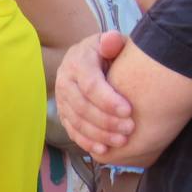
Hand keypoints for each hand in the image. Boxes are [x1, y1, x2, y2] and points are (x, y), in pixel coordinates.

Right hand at [54, 31, 134, 156]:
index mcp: (76, 62)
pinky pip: (72, 131)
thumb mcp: (110, 41)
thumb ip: (112, 41)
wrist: (87, 58)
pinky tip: (103, 149)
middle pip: (82, 106)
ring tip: (121, 141)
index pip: (90, 85)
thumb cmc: (107, 51)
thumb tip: (110, 41)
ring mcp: (61, 100)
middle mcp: (64, 82)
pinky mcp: (63, 113)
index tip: (129, 111)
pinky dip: (87, 142)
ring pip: (76, 121)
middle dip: (106, 121)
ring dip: (99, 134)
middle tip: (129, 129)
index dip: (108, 100)